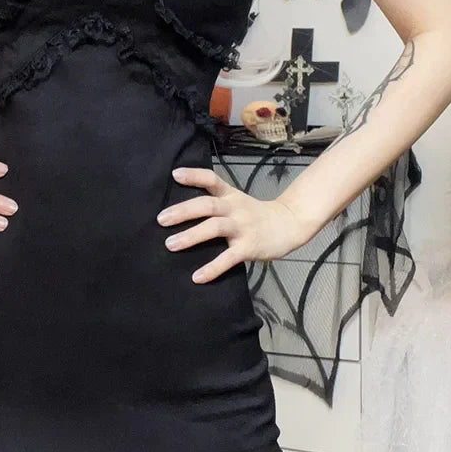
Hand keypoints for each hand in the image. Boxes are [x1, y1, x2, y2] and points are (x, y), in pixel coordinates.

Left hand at [156, 166, 312, 282]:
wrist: (289, 225)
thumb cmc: (254, 214)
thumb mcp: (236, 200)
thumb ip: (215, 201)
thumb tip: (180, 208)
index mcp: (230, 195)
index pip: (211, 179)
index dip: (194, 175)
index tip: (174, 174)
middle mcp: (235, 208)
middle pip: (207, 205)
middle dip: (183, 211)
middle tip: (161, 219)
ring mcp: (242, 227)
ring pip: (215, 228)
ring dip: (191, 236)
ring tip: (171, 244)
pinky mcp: (249, 247)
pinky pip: (228, 258)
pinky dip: (212, 268)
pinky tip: (197, 277)